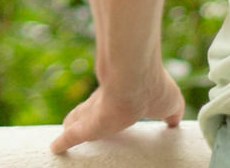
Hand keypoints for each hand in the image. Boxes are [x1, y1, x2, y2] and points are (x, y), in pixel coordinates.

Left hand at [49, 66, 183, 154]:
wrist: (136, 80)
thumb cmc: (155, 88)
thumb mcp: (171, 103)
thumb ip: (171, 112)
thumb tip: (174, 121)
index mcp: (124, 92)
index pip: (111, 99)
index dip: (105, 106)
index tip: (104, 113)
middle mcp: (106, 98)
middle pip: (91, 110)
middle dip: (84, 117)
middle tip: (75, 126)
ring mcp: (95, 110)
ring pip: (79, 120)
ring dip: (72, 129)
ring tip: (64, 137)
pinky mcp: (89, 125)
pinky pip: (73, 135)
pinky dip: (64, 142)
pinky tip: (55, 148)